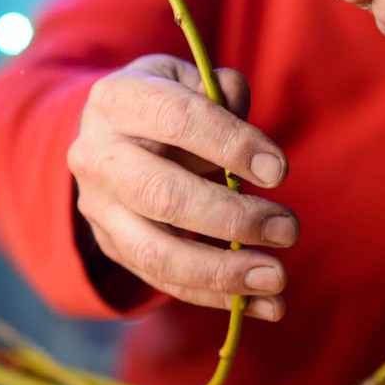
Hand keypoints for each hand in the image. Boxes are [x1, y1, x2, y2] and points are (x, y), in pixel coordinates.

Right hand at [67, 54, 298, 319]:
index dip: (230, 145)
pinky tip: (264, 303)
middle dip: (232, 218)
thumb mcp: (190, 81)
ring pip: (154, 252)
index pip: (175, 119)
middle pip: (163, 195)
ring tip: (277, 279)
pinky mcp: (111, 245)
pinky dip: (215, 296)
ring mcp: (97, 207)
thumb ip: (224, 97)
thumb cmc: (164, 105)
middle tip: (288, 229)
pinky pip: (162, 280)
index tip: (279, 172)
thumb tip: (258, 152)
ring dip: (221, 272)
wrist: (110, 135)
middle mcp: (95, 155)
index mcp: (117, 99)